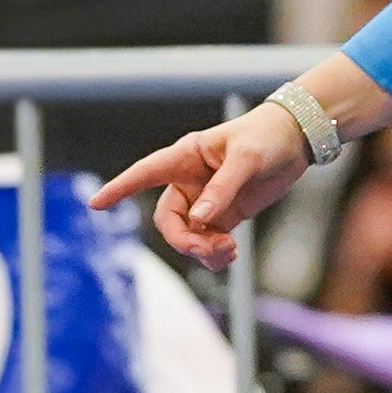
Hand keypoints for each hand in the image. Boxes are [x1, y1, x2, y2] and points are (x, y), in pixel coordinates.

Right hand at [92, 102, 310, 267]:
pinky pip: (208, 243)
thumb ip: (223, 188)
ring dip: (202, 251)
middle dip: (184, 240)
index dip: (120, 188)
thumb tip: (200, 219)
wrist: (295, 141)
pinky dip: (215, 255)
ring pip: (187, 237)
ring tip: (230, 250)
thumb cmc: (266, 137)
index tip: (96, 204)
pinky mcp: (223, 216)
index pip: (145, 173)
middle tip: (214, 246)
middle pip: (168, 221)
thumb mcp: (246, 158)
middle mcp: (189, 182)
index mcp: (185, 157)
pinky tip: (230, 254)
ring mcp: (205, 202)